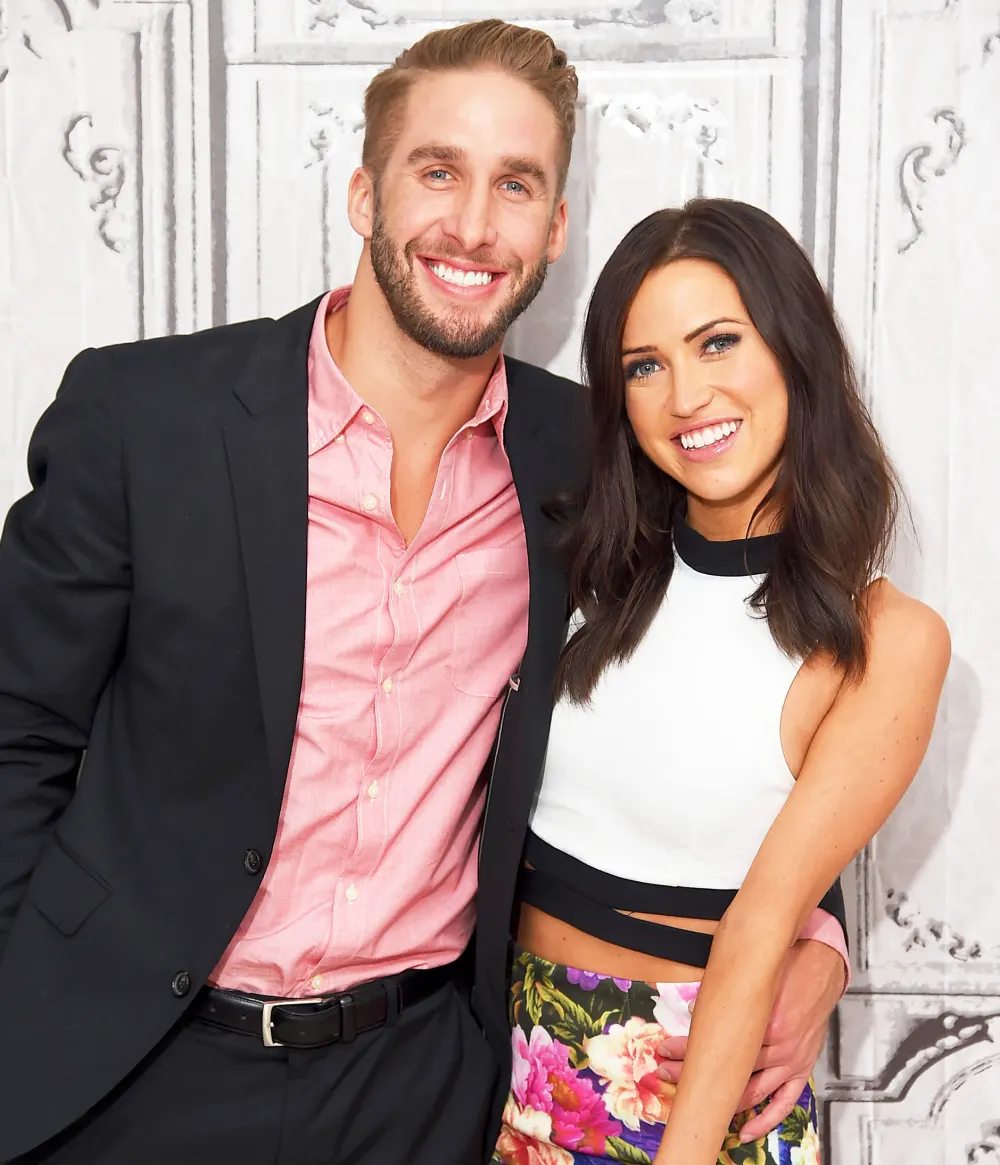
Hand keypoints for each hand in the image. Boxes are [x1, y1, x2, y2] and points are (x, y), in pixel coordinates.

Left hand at [656, 939, 844, 1140]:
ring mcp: (791, 1062)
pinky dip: (765, 1120)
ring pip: (752, 1091)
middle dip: (695, 1072)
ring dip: (723, 1099)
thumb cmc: (787, 967)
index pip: (718, 1041)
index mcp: (766, 1022)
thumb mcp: (755, 975)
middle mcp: (779, 1047)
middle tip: (669, 1073)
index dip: (687, 1047)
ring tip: (696, 1100)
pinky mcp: (801, 1070)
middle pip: (730, 1068)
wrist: (821, 969)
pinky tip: (746, 1131)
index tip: (665, 1048)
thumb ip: (727, 994)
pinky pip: (783, 1103)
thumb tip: (694, 1010)